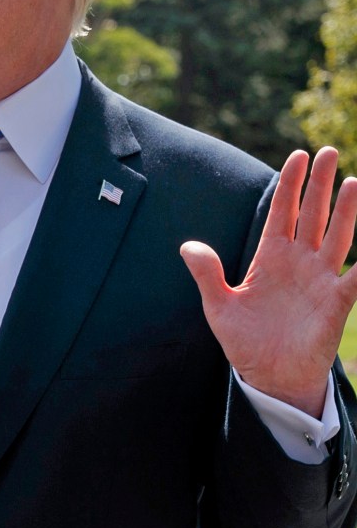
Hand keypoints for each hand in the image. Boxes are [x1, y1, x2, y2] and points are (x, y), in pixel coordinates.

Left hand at [180, 148, 356, 416]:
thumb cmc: (245, 340)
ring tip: (354, 181)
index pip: (282, 213)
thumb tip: (187, 246)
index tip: (297, 156)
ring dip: (347, 211)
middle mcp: (299, 262)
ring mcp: (320, 279)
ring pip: (338, 236)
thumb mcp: (218, 306)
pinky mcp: (336, 302)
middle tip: (329, 151)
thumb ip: (206, 274)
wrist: (269, 376)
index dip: (290, 185)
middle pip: (312, 215)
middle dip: (320, 185)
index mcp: (270, 258)